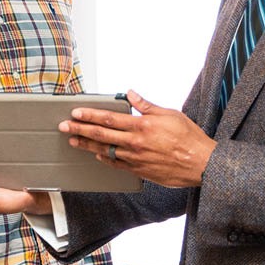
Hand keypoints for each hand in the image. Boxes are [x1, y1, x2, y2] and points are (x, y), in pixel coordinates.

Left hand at [59, 89, 215, 187]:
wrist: (200, 164)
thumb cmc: (189, 137)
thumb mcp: (170, 114)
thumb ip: (147, 106)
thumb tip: (130, 94)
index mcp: (142, 126)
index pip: (109, 118)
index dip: (90, 114)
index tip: (75, 112)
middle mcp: (135, 142)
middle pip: (101, 135)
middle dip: (80, 129)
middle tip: (64, 126)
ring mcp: (136, 159)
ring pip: (105, 150)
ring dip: (87, 145)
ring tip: (74, 140)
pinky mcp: (140, 171)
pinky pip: (117, 164)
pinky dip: (105, 159)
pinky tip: (97, 155)